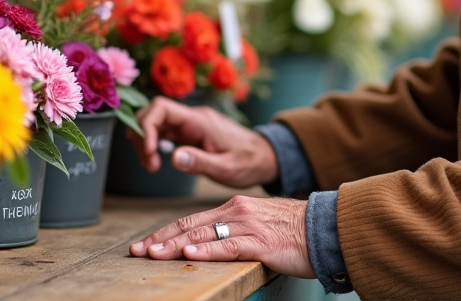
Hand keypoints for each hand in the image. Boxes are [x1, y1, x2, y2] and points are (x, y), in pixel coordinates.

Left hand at [128, 195, 314, 278]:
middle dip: (160, 239)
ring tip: (152, 254)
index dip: (165, 232)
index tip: (145, 244)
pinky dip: (206, 250)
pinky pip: (227, 246)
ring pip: (203, 235)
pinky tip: (189, 252)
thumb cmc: (292, 231)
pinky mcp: (260, 242)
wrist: (323, 228)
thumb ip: (234, 230)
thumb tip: (209, 243)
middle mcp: (237, 211)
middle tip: (136, 251)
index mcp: (235, 207)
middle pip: (190, 225)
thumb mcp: (258, 224)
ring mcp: (248, 225)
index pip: (191, 220)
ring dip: (174, 245)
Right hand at [132, 96, 278, 187]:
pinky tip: (156, 162)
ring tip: (152, 166)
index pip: (161, 107)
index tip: (148, 153)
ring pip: (154, 122)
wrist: (265, 157)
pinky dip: (152, 144)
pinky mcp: (189, 132)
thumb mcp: (226, 168)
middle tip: (149, 164)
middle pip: (152, 113)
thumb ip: (199, 162)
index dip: (146, 126)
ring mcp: (190, 123)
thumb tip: (172, 157)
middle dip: (141, 135)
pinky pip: (162, 131)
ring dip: (144, 141)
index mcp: (200, 120)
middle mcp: (192, 117)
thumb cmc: (248, 163)